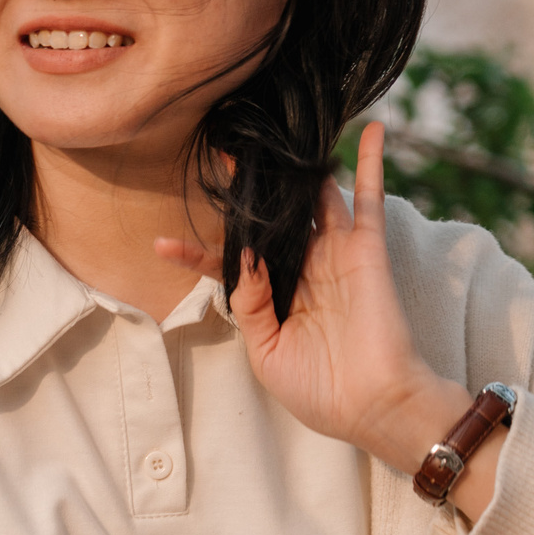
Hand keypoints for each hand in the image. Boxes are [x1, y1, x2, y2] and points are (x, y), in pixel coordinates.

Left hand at [195, 122, 476, 480]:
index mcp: (275, 296)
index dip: (197, 253)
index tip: (161, 245)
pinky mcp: (366, 249)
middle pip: (271, 219)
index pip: (231, 262)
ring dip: (297, 167)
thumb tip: (241, 256)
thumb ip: (249, 304)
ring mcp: (334, 255)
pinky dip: (370, 163)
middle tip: (224, 154)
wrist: (372, 406)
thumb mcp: (265, 353)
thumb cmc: (319, 391)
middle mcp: (303, 269)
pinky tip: (369, 128)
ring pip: (314, 198)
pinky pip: (368, 198)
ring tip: (275, 132)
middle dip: (247, 191)